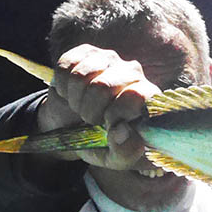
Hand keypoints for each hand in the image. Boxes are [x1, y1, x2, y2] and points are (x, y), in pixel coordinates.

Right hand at [36, 44, 160, 170]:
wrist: (75, 127)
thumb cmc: (103, 143)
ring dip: (75, 99)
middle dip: (90, 110)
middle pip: (103, 86)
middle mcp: (133, 73)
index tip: (107, 128)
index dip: (114, 115)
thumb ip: (126, 151)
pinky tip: (72, 94)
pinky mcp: (86, 53)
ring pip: (82, 75)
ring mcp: (110, 59)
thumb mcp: (116, 158)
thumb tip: (121, 132)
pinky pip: (66, 66)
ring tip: (82, 108)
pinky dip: (63, 87)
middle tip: (91, 120)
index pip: (135, 95)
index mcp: (149, 98)